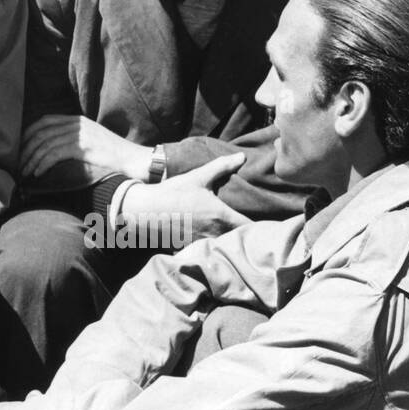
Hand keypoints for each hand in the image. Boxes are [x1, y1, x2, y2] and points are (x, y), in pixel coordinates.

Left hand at [20, 115, 152, 182]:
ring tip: (26, 172)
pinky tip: (38, 173)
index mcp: (77, 120)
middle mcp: (76, 124)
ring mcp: (79, 134)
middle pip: (41, 132)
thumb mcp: (91, 141)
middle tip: (20, 164)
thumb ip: (73, 140)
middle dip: (27, 149)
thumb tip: (53, 150)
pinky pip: (54, 154)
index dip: (29, 133)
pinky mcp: (81, 147)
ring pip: (45, 144)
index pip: (45, 120)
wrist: (131, 159)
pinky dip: (43, 164)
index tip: (21, 147)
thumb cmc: (112, 155)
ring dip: (32, 160)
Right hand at [120, 154, 249, 241]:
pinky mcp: (189, 251)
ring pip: (222, 248)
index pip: (249, 227)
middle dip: (244, 237)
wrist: (144, 210)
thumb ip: (222, 167)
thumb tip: (241, 157)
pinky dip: (209, 249)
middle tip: (250, 231)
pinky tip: (208, 242)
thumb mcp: (198, 177)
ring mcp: (201, 244)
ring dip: (227, 243)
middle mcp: (213, 233)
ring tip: (231, 238)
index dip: (258, 227)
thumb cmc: (173, 192)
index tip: (263, 224)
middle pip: (238, 240)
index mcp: (220, 216)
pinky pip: (205, 252)